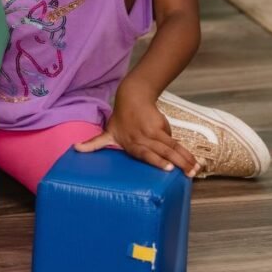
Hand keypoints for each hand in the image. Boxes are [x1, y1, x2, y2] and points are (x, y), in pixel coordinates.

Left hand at [74, 86, 199, 176]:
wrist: (133, 97)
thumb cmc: (120, 120)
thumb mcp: (106, 132)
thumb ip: (93, 144)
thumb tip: (75, 148)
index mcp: (130, 144)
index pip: (146, 153)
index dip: (157, 161)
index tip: (169, 168)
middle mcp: (144, 139)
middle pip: (164, 152)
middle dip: (178, 162)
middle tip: (189, 173)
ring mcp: (155, 133)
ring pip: (172, 147)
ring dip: (185, 159)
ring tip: (196, 169)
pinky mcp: (163, 127)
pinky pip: (175, 141)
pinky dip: (185, 152)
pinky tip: (195, 162)